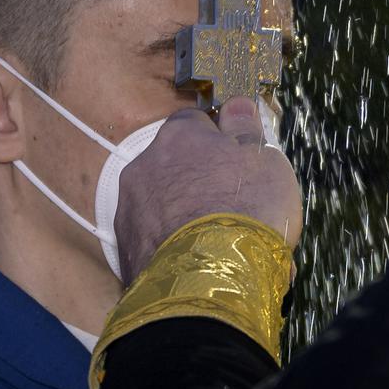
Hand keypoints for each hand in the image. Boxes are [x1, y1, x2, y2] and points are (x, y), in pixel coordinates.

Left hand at [114, 97, 302, 284]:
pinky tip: (200, 266)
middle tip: (233, 208)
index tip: (238, 164)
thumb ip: (246, 128)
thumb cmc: (245, 208)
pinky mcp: (125, 252)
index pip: (196, 123)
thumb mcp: (263, 159)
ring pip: (163, 204)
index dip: (220, 141)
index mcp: (178, 136)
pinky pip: (155, 240)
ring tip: (220, 246)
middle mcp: (145, 165)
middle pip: (176, 164)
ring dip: (185, 216)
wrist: (208, 284)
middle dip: (199, 181)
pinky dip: (174, 248)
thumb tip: (236, 103)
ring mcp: (130, 210)